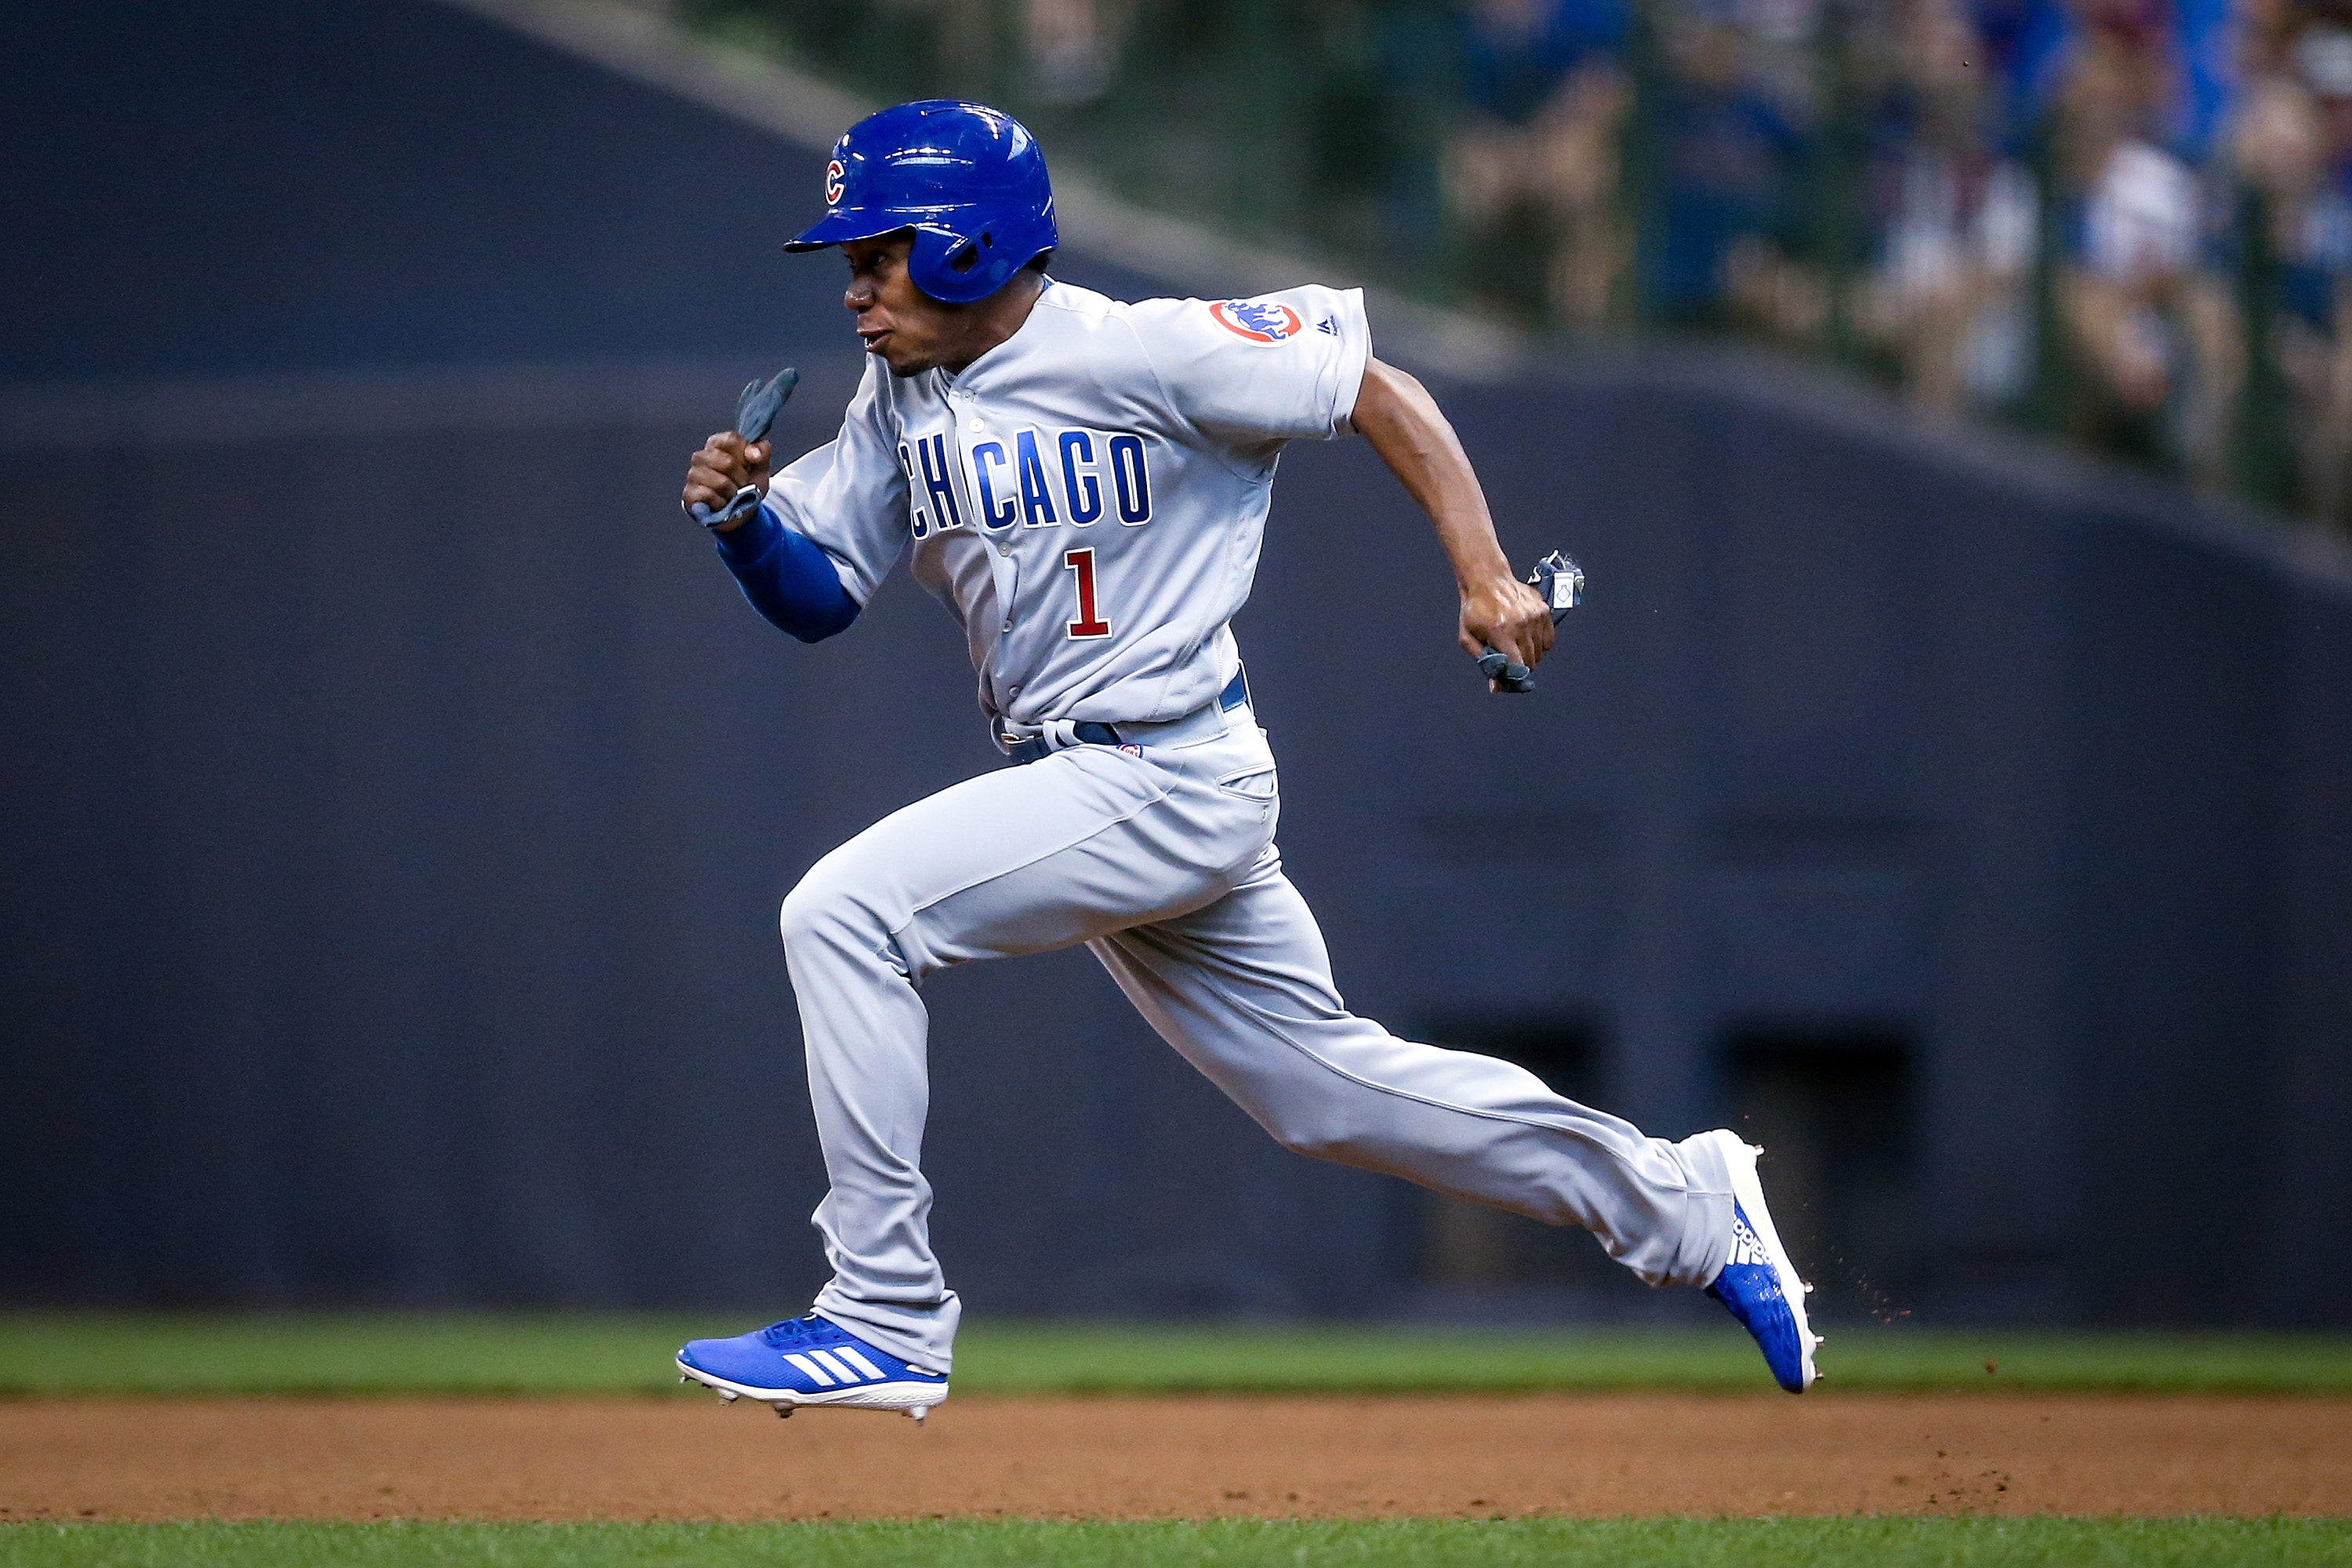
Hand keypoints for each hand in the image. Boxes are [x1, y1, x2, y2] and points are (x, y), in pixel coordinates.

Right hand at [682, 432, 771, 530]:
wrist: (740, 512)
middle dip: (741, 478)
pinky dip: (721, 503)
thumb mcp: (761, 467)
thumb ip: (762, 452)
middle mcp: (701, 456)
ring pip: (720, 482)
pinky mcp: (689, 493)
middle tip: (742, 484)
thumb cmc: (747, 484)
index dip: (745, 456)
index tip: (747, 465)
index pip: (732, 440)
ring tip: (732, 495)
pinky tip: (721, 503)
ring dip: (733, 493)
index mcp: (717, 443)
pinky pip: (709, 497)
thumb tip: (753, 453)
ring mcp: (693, 474)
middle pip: (728, 462)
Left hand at [1458, 573, 1553, 691]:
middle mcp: (1521, 624)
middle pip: (1530, 661)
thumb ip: (1483, 661)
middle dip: (1521, 667)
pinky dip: (1541, 644)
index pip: (1517, 665)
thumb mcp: (1468, 636)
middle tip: (1512, 661)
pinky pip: (1549, 639)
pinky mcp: (1543, 610)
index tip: (1510, 677)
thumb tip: (1497, 688)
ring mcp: (1534, 617)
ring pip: (1540, 652)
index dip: (1515, 675)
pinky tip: (1529, 638)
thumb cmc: (1475, 609)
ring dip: (1530, 655)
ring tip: (1517, 646)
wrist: (1488, 579)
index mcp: (1500, 632)